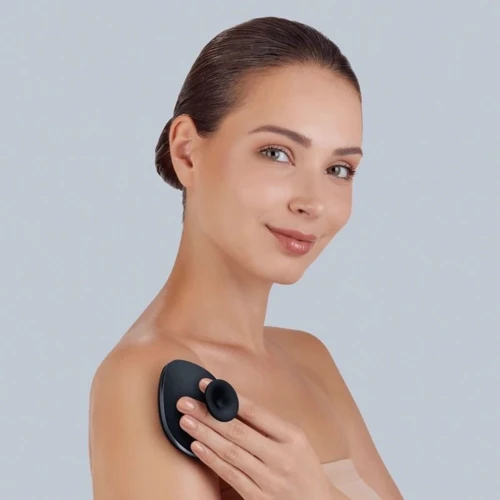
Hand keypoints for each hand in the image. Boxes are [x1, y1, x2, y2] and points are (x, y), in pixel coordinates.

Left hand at [176, 378, 333, 499]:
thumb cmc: (304, 468)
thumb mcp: (296, 441)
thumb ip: (268, 426)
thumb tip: (231, 404)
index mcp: (292, 436)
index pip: (255, 412)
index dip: (228, 397)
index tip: (206, 386)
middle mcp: (281, 457)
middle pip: (237, 431)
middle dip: (208, 414)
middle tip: (186, 402)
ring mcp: (269, 479)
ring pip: (230, 452)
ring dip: (204, 434)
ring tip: (186, 421)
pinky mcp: (258, 498)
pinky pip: (230, 475)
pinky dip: (212, 460)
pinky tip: (198, 447)